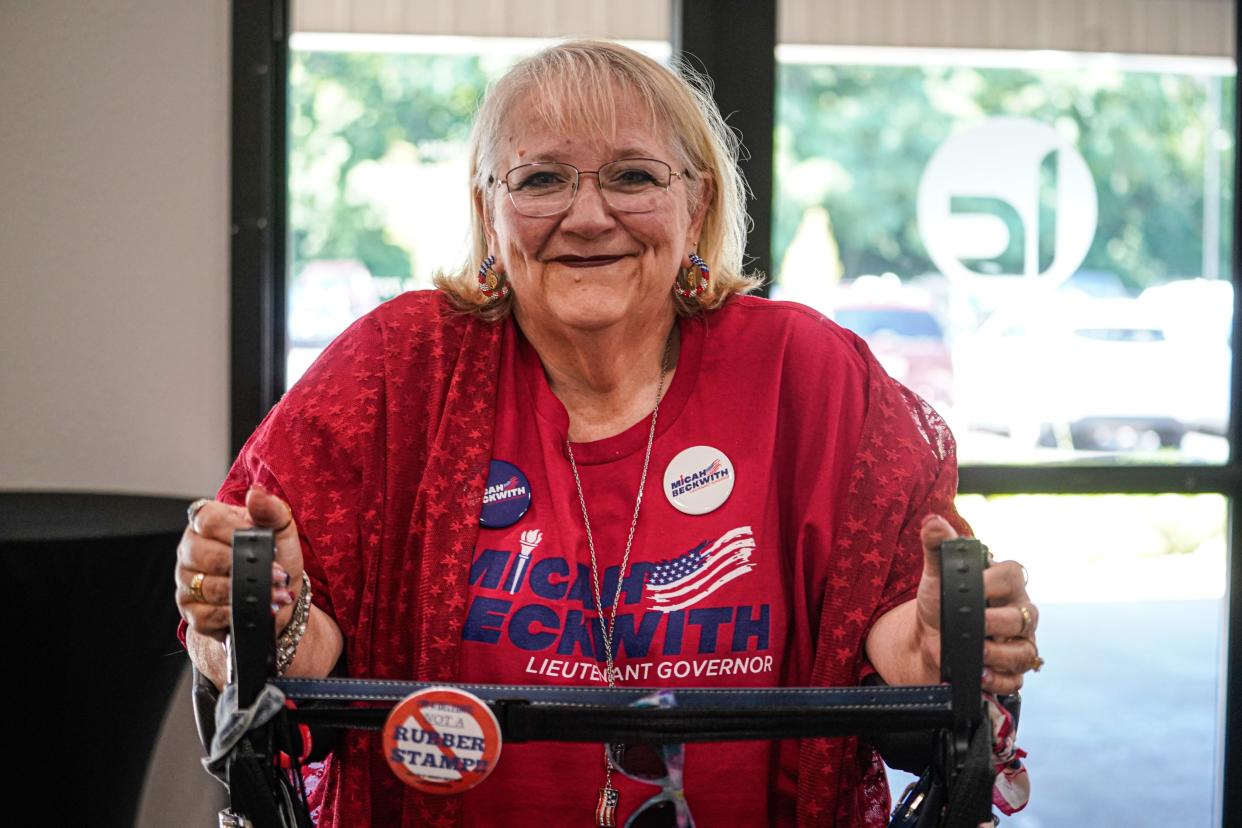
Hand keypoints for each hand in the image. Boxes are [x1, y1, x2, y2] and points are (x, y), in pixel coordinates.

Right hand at [175, 485, 305, 641]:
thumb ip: (270, 510)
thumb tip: (257, 493)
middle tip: (276, 573)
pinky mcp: (192, 611)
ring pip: (207, 586)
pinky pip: (207, 614)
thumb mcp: (280, 531)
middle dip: (243, 565)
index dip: (233, 529)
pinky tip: (253, 610)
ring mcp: (187, 581)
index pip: (207, 519)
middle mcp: (191, 550)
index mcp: (207, 524)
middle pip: (202, 554)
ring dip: (245, 592)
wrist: (277, 597)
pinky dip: (234, 613)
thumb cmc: (275, 557)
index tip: (262, 540)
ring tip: (276, 593)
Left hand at [917, 515, 1039, 694]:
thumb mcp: (936, 575)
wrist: (929, 639)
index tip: (974, 587)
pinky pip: (1015, 679)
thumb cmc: (940, 601)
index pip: (1012, 575)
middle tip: (977, 626)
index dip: (994, 582)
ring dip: (999, 655)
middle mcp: (1018, 612)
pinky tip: (980, 675)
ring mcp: (1018, 642)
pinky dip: (998, 679)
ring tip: (977, 654)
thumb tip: (932, 522)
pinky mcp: (1011, 670)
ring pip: (1023, 651)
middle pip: (1023, 617)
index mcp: (1004, 583)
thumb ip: (937, 548)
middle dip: (998, 623)